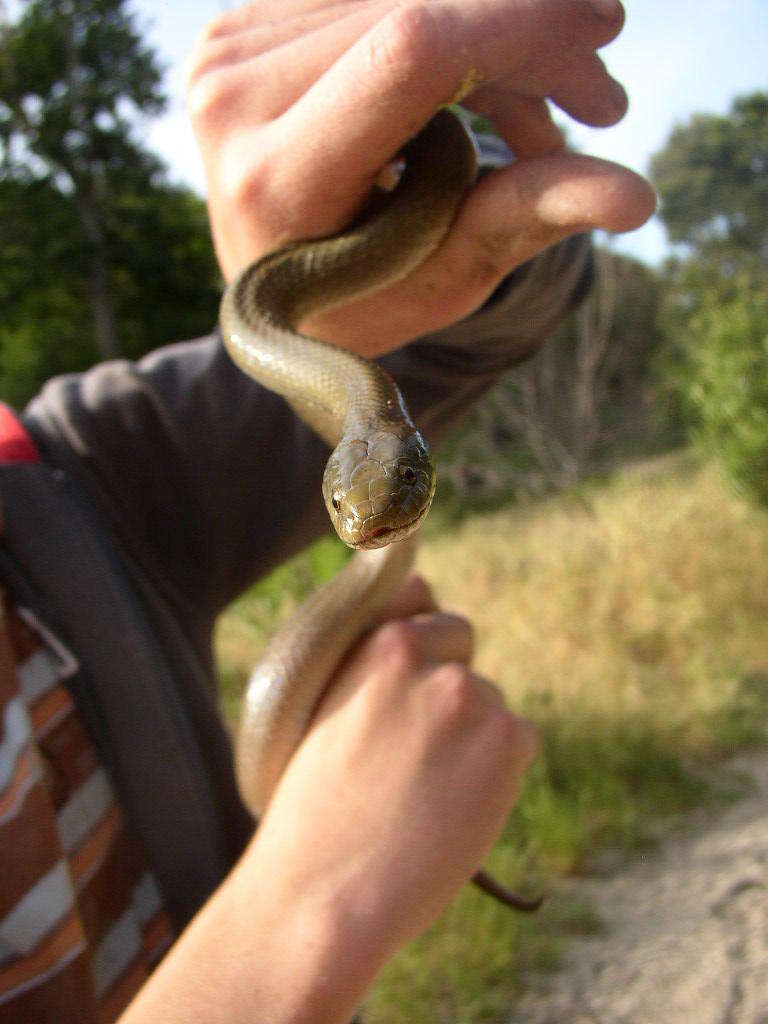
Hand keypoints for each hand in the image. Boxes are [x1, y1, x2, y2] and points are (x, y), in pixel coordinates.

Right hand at [121, 576, 536, 1022]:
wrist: (323, 894)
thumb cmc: (309, 815)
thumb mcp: (318, 713)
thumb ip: (364, 668)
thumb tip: (414, 634)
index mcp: (370, 641)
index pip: (418, 598)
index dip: (419, 634)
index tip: (418, 657)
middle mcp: (423, 652)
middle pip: (460, 643)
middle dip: (448, 680)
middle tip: (423, 745)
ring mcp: (469, 692)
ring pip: (488, 702)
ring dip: (472, 735)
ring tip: (428, 795)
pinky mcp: (509, 737)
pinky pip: (519, 740)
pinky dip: (499, 771)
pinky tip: (458, 807)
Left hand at [186, 0, 654, 356]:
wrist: (275, 286)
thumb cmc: (362, 297)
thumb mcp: (444, 276)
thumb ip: (525, 220)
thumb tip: (637, 198)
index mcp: (274, 180)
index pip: (410, 53)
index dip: (519, 26)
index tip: (602, 33)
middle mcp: (234, 101)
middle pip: (416, 9)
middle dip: (528, 36)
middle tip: (601, 95)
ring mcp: (228, 52)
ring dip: (497, 40)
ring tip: (545, 120)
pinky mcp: (245, 25)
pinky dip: (451, 32)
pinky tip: (487, 86)